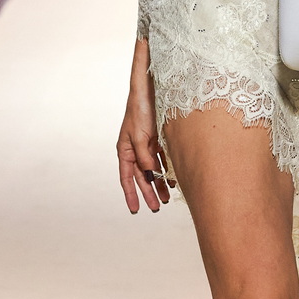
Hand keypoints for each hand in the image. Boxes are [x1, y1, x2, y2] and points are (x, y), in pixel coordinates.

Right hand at [117, 42, 171, 213]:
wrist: (149, 88)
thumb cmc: (141, 109)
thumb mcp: (141, 135)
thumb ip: (144, 155)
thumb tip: (150, 173)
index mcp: (125, 149)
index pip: (126, 178)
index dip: (131, 195)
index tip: (135, 210)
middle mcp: (134, 149)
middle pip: (141, 177)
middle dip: (148, 193)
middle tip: (157, 208)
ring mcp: (146, 145)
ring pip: (152, 170)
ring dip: (158, 184)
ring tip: (166, 199)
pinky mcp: (157, 139)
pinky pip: (161, 160)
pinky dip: (166, 170)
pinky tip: (172, 180)